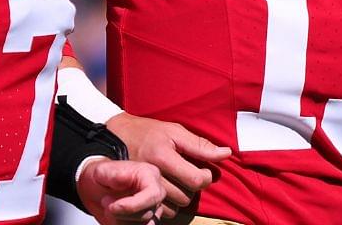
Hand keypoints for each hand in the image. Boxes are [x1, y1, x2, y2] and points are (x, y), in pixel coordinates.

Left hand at [77, 157, 165, 223]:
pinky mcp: (144, 222)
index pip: (153, 194)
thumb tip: (124, 178)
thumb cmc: (103, 176)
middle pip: (146, 214)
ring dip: (120, 222)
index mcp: (149, 175)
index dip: (134, 205)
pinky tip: (112, 217)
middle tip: (104, 201)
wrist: (97, 187)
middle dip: (121, 213)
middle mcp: (154, 194)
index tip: (113, 207)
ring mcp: (151, 209)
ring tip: (108, 208)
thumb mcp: (102, 171)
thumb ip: (113, 174)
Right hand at [106, 114, 231, 218]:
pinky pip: (161, 211)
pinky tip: (167, 189)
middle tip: (188, 173)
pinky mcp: (136, 197)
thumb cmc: (148, 132)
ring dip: (181, 197)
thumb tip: (226, 153)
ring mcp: (142, 188)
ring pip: (175, 207)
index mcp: (163, 156)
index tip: (204, 170)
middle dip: (193, 186)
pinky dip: (168, 204)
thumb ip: (200, 145)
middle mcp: (152, 174)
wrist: (115, 138)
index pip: (195, 179)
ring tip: (177, 181)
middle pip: (186, 196)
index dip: (206, 177)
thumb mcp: (174, 131)